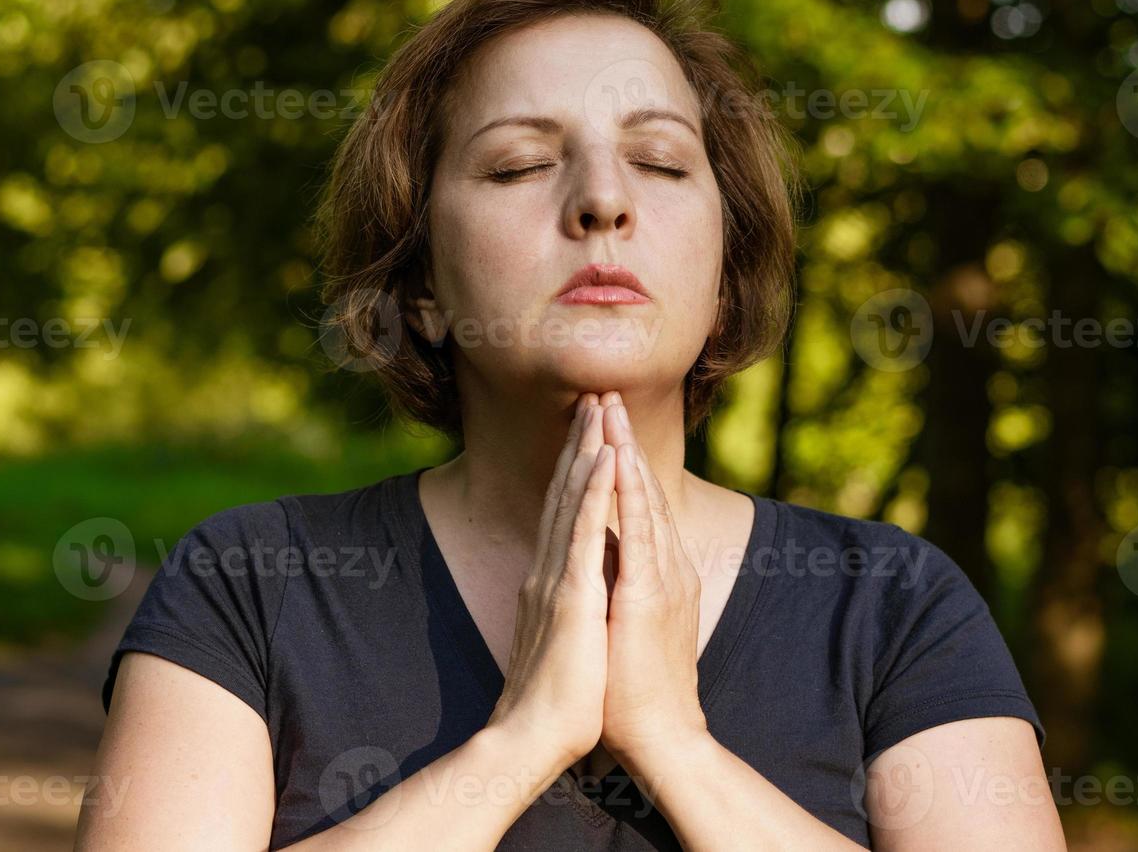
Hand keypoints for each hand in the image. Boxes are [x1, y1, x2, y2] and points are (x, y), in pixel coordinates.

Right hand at [485, 394, 615, 770]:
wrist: (533, 740)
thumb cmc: (557, 701)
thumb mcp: (566, 639)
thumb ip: (569, 606)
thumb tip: (581, 586)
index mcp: (549, 582)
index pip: (564, 512)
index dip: (577, 468)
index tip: (591, 430)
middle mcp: (547, 571)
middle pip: (564, 493)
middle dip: (581, 443)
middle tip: (594, 397)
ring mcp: (555, 579)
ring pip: (571, 500)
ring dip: (588, 451)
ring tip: (600, 408)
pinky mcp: (569, 595)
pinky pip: (583, 532)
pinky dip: (593, 491)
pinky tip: (604, 459)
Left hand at [596, 391, 709, 769]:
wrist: (658, 735)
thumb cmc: (634, 689)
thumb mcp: (625, 622)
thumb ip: (621, 585)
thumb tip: (604, 557)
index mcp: (653, 570)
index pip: (632, 503)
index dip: (616, 459)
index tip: (599, 421)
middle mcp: (662, 564)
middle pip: (637, 488)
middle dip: (620, 439)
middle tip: (605, 392)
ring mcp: (660, 575)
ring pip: (639, 498)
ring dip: (623, 449)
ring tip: (610, 407)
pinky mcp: (649, 592)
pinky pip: (636, 529)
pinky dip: (626, 491)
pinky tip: (617, 459)